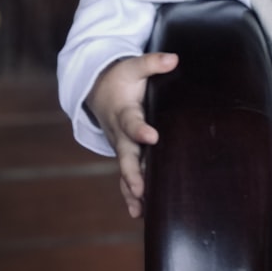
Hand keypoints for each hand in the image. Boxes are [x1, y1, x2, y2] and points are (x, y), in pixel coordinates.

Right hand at [85, 52, 178, 218]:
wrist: (98, 90)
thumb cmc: (121, 78)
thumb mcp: (133, 66)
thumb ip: (152, 63)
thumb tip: (173, 59)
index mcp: (124, 112)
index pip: (132, 122)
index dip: (140, 130)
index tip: (152, 136)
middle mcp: (120, 134)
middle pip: (126, 156)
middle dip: (133, 172)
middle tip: (141, 189)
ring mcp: (121, 146)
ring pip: (125, 171)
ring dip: (132, 190)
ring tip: (140, 210)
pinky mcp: (125, 153)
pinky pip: (126, 175)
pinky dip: (131, 193)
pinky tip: (140, 212)